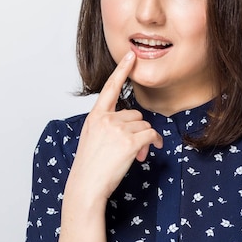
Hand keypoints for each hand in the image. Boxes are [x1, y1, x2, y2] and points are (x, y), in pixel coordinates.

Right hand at [64, 51, 162, 207]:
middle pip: (135, 115)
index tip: (130, 55)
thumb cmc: (90, 168)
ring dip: (145, 140)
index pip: (110, 88)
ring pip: (144, 126)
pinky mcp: (130, 141)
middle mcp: (106, 119)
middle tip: (132, 150)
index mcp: (94, 117)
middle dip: (137, 131)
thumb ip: (109, 127)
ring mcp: (118, 129)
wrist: (86, 186)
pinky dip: (154, 143)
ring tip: (135, 156)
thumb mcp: (93, 139)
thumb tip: (134, 129)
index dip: (122, 70)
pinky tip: (148, 153)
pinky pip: (151, 135)